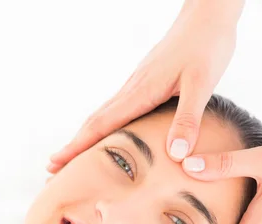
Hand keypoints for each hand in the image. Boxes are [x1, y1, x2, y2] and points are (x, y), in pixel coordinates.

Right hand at [48, 0, 243, 170]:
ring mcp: (136, 85)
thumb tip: (176, 154)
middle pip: (94, 122)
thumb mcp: (202, 84)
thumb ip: (188, 119)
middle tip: (53, 169)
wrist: (207, 16)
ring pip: (104, 115)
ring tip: (74, 157)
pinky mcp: (145, 82)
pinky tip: (108, 135)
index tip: (56, 164)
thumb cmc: (206, 46)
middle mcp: (132, 89)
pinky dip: (104, 126)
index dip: (78, 147)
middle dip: (73, 146)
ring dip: (86, 137)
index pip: (101, 125)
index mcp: (141, 91)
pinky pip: (117, 109)